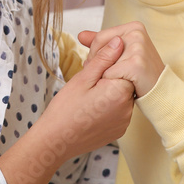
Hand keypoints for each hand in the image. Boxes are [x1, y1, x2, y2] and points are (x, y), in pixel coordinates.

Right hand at [39, 35, 134, 160]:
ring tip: (87, 99)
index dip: (108, 64)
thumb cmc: (65, 109)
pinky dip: (108, 107)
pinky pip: (118, 112)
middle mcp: (128, 108)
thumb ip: (104, 58)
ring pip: (121, 96)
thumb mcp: (83, 78)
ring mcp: (124, 122)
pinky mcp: (119, 131)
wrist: (56, 141)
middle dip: (109, 78)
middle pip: (124, 82)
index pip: (124, 67)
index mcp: (120, 92)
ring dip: (109, 92)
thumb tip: (119, 41)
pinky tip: (91, 109)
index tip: (90, 70)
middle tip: (87, 84)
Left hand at [78, 22, 164, 98]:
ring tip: (120, 79)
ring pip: (104, 62)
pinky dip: (112, 82)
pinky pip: (110, 73)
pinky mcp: (136, 63)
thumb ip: (101, 43)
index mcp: (134, 27)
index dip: (96, 55)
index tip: (104, 66)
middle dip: (99, 64)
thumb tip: (80, 35)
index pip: (100, 38)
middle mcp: (137, 33)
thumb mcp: (120, 54)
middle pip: (100, 49)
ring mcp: (138, 47)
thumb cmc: (139, 72)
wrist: (160, 92)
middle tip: (111, 75)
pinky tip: (126, 84)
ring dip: (106, 74)